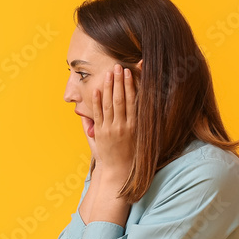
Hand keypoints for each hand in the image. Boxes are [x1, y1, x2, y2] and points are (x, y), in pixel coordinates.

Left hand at [89, 63, 136, 181]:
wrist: (119, 171)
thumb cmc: (130, 154)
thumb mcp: (139, 137)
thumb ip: (138, 120)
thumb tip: (141, 102)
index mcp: (135, 125)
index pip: (133, 100)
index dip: (131, 85)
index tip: (129, 72)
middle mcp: (124, 125)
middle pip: (120, 99)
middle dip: (119, 81)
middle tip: (118, 66)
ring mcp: (111, 129)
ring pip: (109, 104)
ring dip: (108, 87)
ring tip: (108, 73)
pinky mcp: (101, 133)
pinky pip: (98, 114)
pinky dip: (97, 102)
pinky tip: (97, 90)